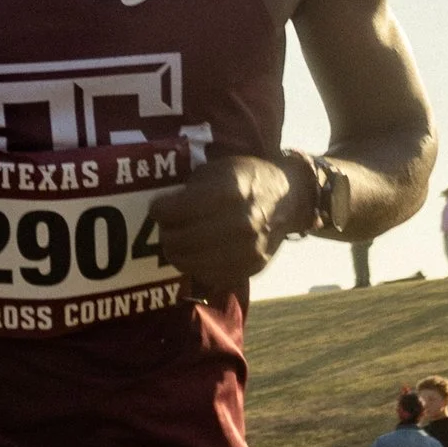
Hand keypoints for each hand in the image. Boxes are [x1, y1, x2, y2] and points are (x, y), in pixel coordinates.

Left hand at [147, 155, 301, 295]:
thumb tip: (164, 209)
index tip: (158, 208)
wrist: (289, 200)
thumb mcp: (219, 169)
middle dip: (166, 232)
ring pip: (188, 262)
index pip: (175, 211)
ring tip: (180, 240)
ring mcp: (246, 250)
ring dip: (177, 252)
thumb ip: (190, 189)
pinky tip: (198, 253)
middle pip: (178, 240)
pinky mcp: (249, 269)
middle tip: (168, 226)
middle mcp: (239, 223)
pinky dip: (196, 266)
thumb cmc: (248, 179)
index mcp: (229, 192)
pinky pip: (207, 276)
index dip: (159, 210)